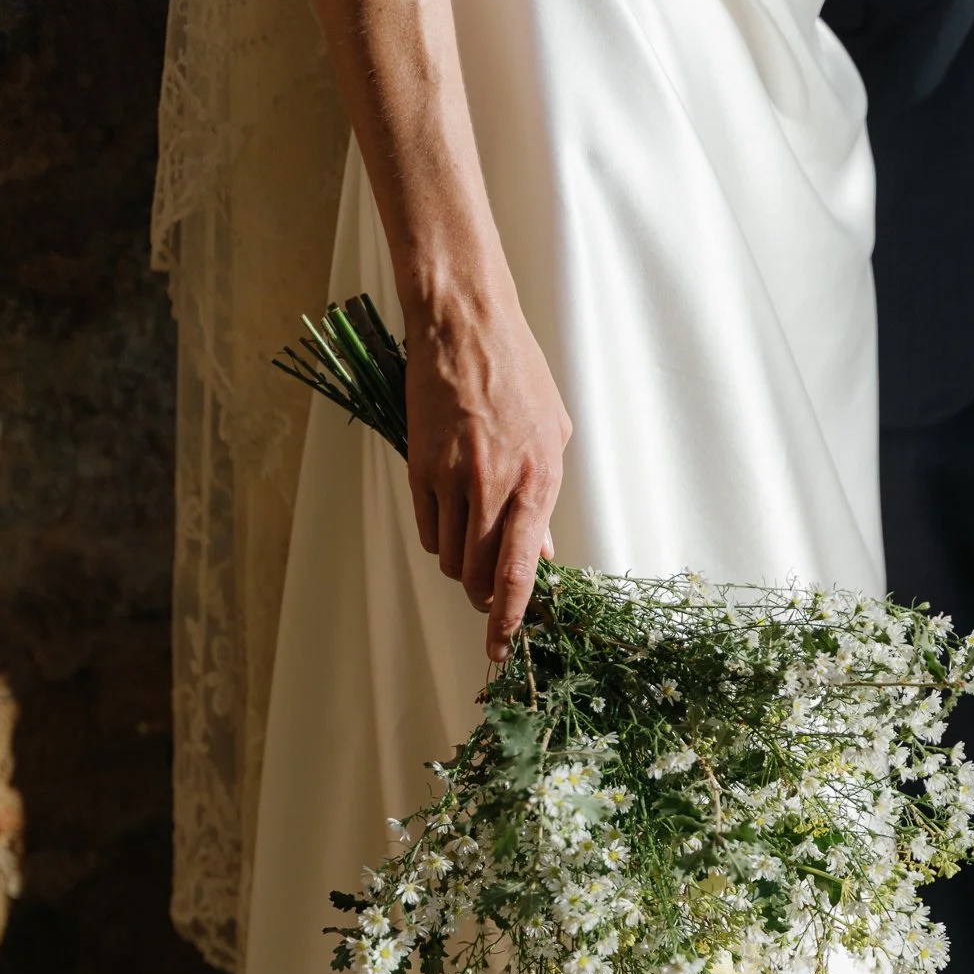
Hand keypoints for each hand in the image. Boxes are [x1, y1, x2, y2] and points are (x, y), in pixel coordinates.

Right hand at [403, 285, 571, 661]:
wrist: (463, 326)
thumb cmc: (517, 374)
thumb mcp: (554, 435)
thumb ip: (546, 499)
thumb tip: (543, 552)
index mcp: (537, 481)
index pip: (519, 569)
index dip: (510, 616)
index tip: (502, 646)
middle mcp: (493, 486)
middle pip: (478, 576)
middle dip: (484, 598)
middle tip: (490, 597)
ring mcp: (452, 479)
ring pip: (449, 559)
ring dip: (461, 567)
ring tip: (472, 544)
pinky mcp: (419, 469)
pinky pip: (427, 530)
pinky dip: (439, 540)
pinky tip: (451, 521)